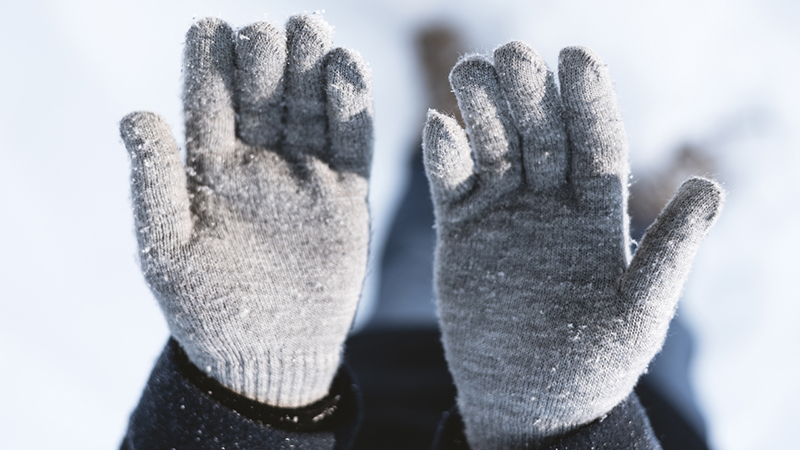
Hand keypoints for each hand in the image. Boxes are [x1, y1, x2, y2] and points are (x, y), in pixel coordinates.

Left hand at [120, 15, 371, 407]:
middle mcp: (260, 163)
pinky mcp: (346, 197)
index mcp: (211, 169)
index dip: (209, 64)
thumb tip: (136, 116)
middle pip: (266, 95)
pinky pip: (353, 145)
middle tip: (269, 28)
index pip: (211, 101)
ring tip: (312, 28)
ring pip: (311, 109)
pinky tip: (349, 69)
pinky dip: (353, 108)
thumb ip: (154, 184)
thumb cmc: (206, 308)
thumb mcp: (166, 251)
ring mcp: (305, 177)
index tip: (210, 27)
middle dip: (266, 58)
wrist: (267, 355)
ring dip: (312, 67)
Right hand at [423, 42, 722, 446]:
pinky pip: (450, 185)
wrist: (529, 402)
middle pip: (541, 133)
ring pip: (493, 147)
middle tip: (513, 55)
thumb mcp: (638, 313)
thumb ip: (669, 252)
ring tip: (470, 71)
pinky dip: (442, 156)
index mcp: (598, 214)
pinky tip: (438, 127)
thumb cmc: (593, 366)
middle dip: (529, 93)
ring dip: (482, 109)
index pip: (596, 143)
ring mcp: (504, 214)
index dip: (588, 100)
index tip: (576, 55)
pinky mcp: (461, 232)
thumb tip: (711, 188)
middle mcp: (550, 203)